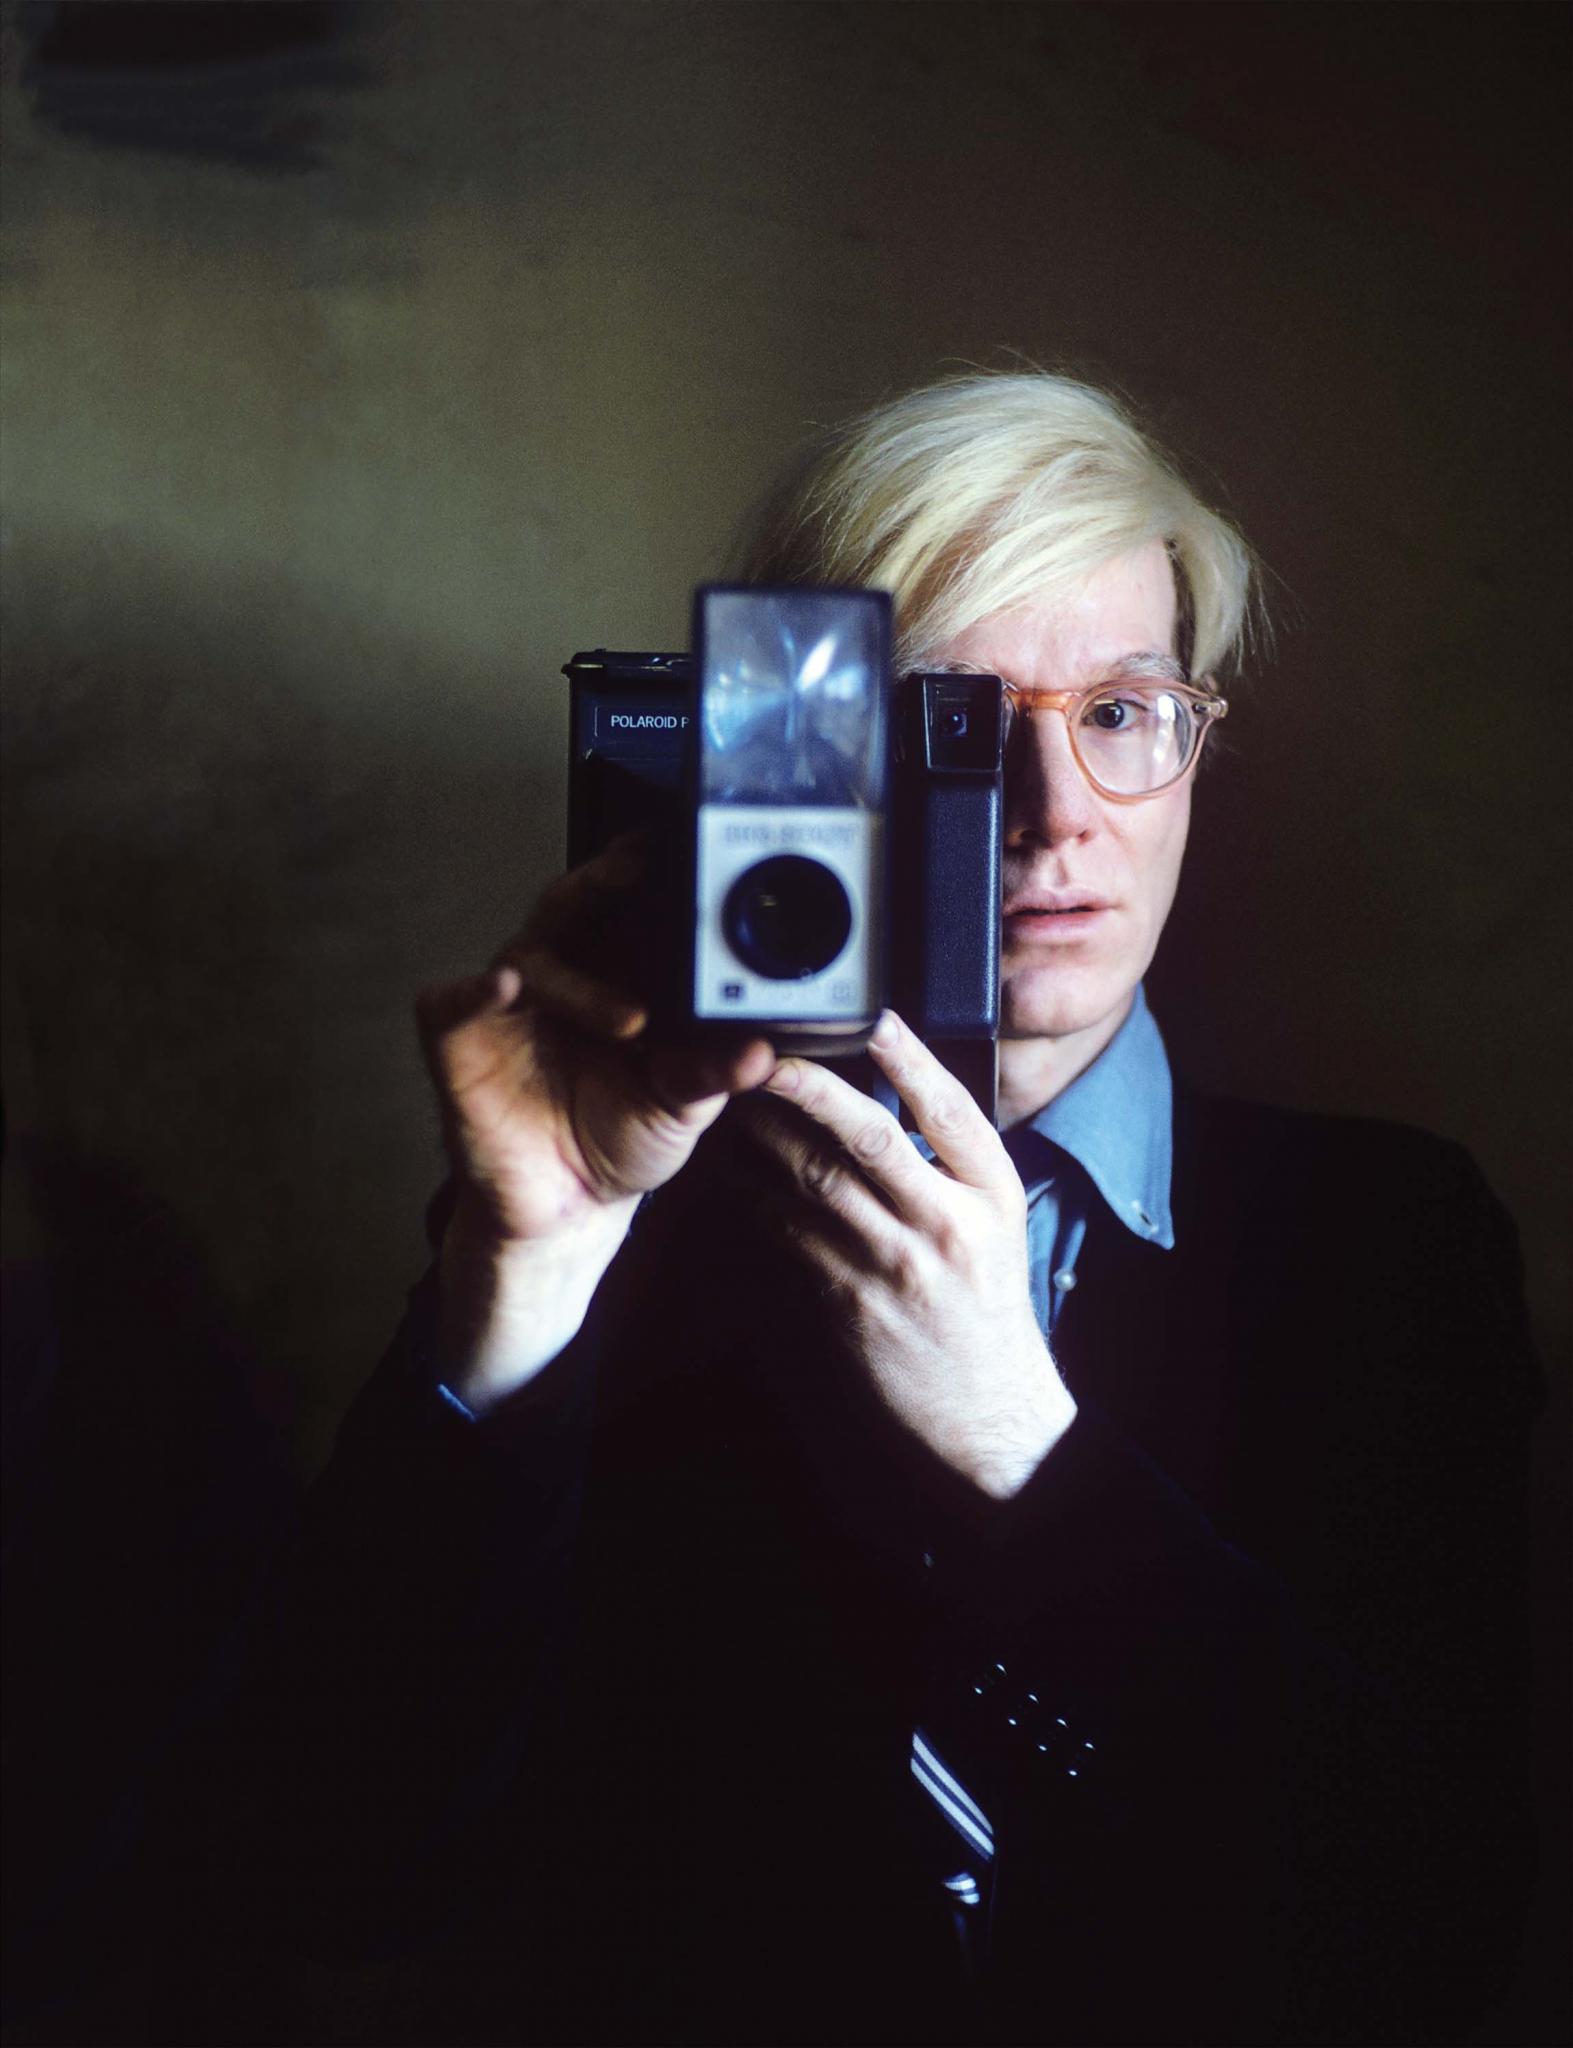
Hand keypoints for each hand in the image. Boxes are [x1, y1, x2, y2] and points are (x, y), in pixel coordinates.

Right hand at [415, 838, 774, 1407]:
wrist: (570, 1206)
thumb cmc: (623, 1137)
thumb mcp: (683, 1105)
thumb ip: (715, 1074)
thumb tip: (761, 1052)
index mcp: (619, 970)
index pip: (633, 903)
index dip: (655, 871)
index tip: (690, 845)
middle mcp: (562, 971)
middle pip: (575, 903)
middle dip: (606, 881)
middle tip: (641, 873)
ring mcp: (507, 1002)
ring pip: (528, 954)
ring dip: (577, 980)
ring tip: (630, 1019)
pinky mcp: (457, 1038)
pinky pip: (451, 1000)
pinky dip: (474, 988)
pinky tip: (503, 986)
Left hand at [738, 1010, 1075, 1498]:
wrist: (982, 1411)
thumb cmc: (984, 1303)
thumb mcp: (996, 1219)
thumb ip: (952, 1157)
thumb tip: (896, 1080)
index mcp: (989, 1193)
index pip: (950, 1110)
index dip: (910, 1057)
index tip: (872, 1016)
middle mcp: (944, 1225)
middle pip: (870, 1137)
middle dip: (810, 1087)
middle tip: (766, 1052)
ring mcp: (892, 1267)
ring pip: (813, 1180)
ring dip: (764, 1134)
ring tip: (732, 1098)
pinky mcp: (845, 1303)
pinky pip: (787, 1233)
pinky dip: (752, 1195)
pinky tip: (728, 1170)